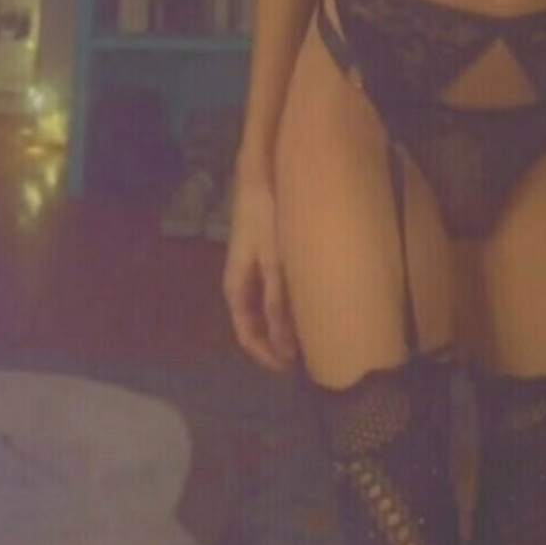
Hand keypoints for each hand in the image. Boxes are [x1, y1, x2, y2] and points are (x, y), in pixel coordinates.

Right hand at [222, 173, 298, 374]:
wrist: (261, 175)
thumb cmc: (267, 217)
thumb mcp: (275, 262)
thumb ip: (278, 302)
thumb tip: (283, 346)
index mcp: (235, 289)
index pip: (247, 336)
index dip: (267, 356)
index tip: (291, 370)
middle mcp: (240, 283)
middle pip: (255, 325)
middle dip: (276, 344)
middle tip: (306, 356)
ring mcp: (250, 268)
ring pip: (264, 309)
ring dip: (282, 324)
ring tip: (309, 333)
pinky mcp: (263, 256)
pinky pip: (271, 291)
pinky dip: (286, 304)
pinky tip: (306, 301)